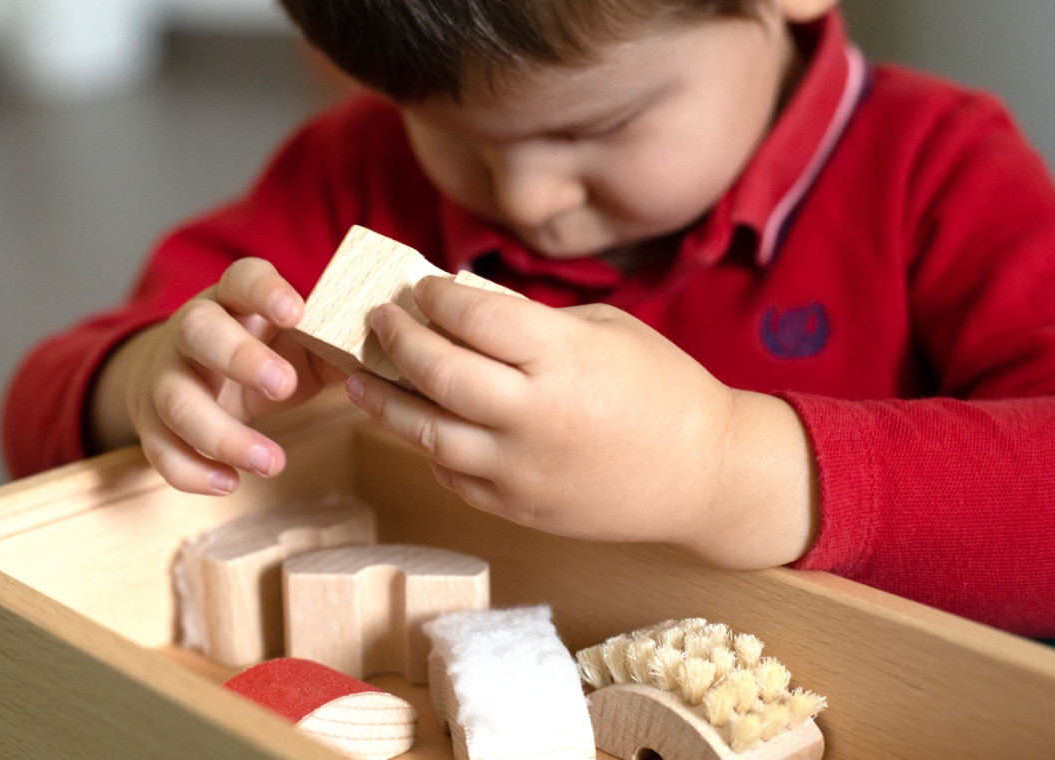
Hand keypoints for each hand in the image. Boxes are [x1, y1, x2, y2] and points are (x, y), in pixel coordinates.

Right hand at [95, 258, 343, 494]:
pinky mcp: (151, 422)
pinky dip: (192, 471)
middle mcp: (191, 330)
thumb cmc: (261, 355)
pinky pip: (160, 449)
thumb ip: (335, 352)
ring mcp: (165, 376)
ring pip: (177, 400)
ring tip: (272, 461)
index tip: (296, 311)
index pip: (242, 280)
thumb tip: (383, 368)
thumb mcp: (298, 345)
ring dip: (223, 434)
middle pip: (199, 331)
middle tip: (286, 386)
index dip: (265, 292)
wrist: (188, 375)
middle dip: (240, 358)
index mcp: (233, 300)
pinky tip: (229, 483)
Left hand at [345, 276, 816, 567]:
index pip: (472, 316)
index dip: (435, 297)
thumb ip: (532, 321)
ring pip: (425, 432)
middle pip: (437, 372)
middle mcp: (533, 414)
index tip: (420, 288)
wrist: (703, 475)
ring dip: (382, 401)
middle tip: (379, 321)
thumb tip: (463, 305)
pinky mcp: (514, 507)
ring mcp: (519, 468)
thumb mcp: (605, 330)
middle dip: (397, 339)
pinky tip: (415, 423)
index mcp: (562, 358)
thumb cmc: (661, 388)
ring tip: (359, 377)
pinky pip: (450, 474)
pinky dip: (426, 446)